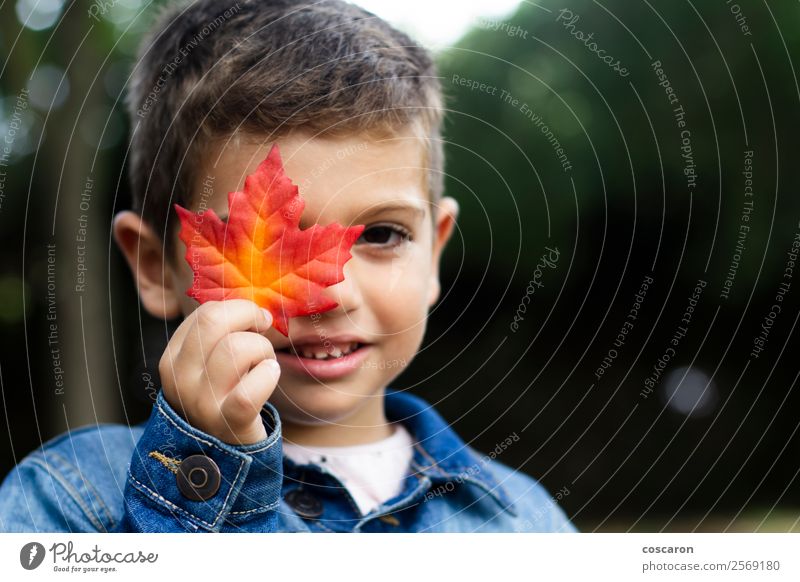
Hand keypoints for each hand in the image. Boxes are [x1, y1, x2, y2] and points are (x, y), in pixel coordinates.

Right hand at [158, 299, 279, 444]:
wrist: (225, 455)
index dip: (237, 309)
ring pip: (236, 349)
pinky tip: (270, 375)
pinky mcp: (227, 424)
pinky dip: (268, 375)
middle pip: (213, 321)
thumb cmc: (225, 398)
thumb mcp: (210, 366)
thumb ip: (221, 335)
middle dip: (249, 317)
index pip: (204, 312)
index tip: (253, 321)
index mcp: (172, 359)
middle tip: (264, 329)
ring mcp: (201, 404)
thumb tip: (256, 304)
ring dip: (263, 350)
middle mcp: (179, 380)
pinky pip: (249, 391)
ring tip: (265, 363)